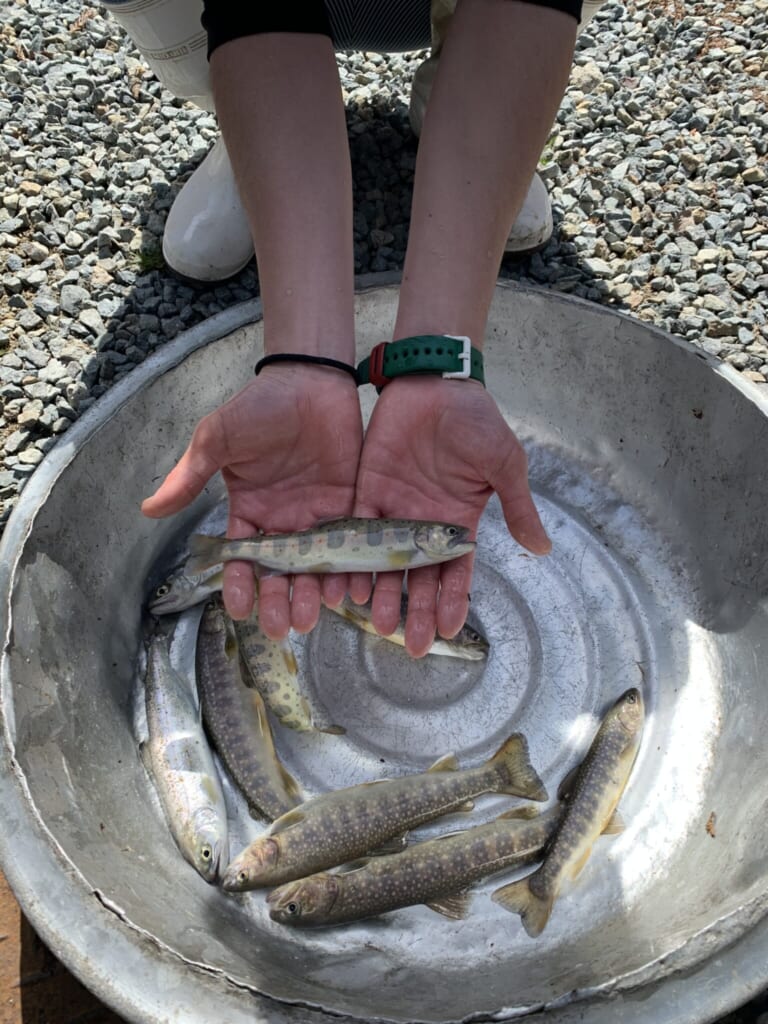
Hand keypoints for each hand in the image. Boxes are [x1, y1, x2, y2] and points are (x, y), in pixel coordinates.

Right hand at [141, 365, 362, 636]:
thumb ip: (189, 477)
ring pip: (314, 566)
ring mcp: (317, 517)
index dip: (239, 584)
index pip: (243, 558)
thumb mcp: (217, 439)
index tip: (238, 610)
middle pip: (280, 572)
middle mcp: (283, 522)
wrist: (310, 380)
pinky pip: (349, 545)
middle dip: (278, 602)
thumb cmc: (260, 408)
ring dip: (312, 594)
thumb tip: (147, 511)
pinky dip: (348, 569)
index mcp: (249, 511)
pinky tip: (346, 591)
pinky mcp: (350, 507)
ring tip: (311, 618)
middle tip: (281, 628)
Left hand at [351, 376, 549, 656]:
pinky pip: (355, 532)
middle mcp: (424, 524)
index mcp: (457, 521)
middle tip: (410, 645)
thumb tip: (543, 548)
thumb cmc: (475, 420)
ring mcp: (394, 510)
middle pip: (419, 578)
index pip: (456, 572)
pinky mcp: (367, 492)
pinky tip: (346, 585)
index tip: (449, 631)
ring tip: (377, 625)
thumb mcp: (504, 464)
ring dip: (382, 593)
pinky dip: (351, 558)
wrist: (436, 382)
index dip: (453, 601)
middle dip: (417, 611)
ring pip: (385, 562)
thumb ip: (517, 506)